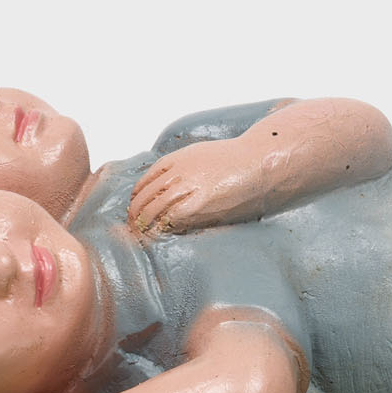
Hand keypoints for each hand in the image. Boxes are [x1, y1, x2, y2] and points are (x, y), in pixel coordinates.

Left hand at [128, 134, 272, 234]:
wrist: (257, 160)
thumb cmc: (235, 160)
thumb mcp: (201, 156)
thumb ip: (183, 169)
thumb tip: (171, 188)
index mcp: (175, 159)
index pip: (144, 182)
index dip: (136, 199)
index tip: (135, 210)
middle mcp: (177, 172)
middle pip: (144, 196)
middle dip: (135, 215)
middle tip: (134, 229)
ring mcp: (187, 186)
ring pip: (153, 208)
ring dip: (144, 225)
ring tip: (142, 236)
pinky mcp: (200, 202)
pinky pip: (171, 217)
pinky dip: (162, 227)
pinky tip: (159, 235)